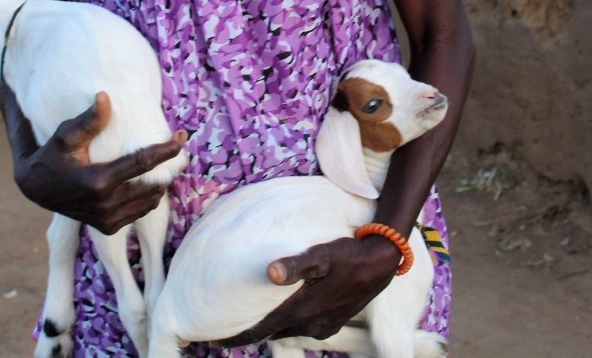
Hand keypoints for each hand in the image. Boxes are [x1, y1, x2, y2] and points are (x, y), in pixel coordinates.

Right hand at [0, 88, 186, 233]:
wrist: (36, 189)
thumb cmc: (52, 156)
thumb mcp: (65, 136)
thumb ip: (88, 120)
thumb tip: (105, 96)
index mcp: (98, 182)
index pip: (142, 164)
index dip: (165, 150)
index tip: (182, 137)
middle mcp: (105, 205)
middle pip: (152, 185)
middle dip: (169, 166)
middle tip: (177, 145)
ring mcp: (107, 220)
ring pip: (149, 201)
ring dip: (160, 182)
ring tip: (165, 162)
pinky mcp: (107, 228)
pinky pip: (139, 212)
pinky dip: (148, 197)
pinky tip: (149, 181)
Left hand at [216, 234, 399, 346]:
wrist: (380, 263)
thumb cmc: (346, 255)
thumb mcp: (320, 255)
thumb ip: (294, 265)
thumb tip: (269, 272)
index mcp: (300, 310)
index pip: (260, 329)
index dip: (237, 336)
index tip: (214, 339)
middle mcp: (308, 324)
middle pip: (271, 332)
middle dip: (250, 332)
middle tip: (226, 329)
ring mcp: (322, 326)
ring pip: (286, 331)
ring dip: (269, 328)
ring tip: (252, 321)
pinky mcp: (332, 323)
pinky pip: (302, 327)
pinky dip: (287, 324)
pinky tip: (285, 314)